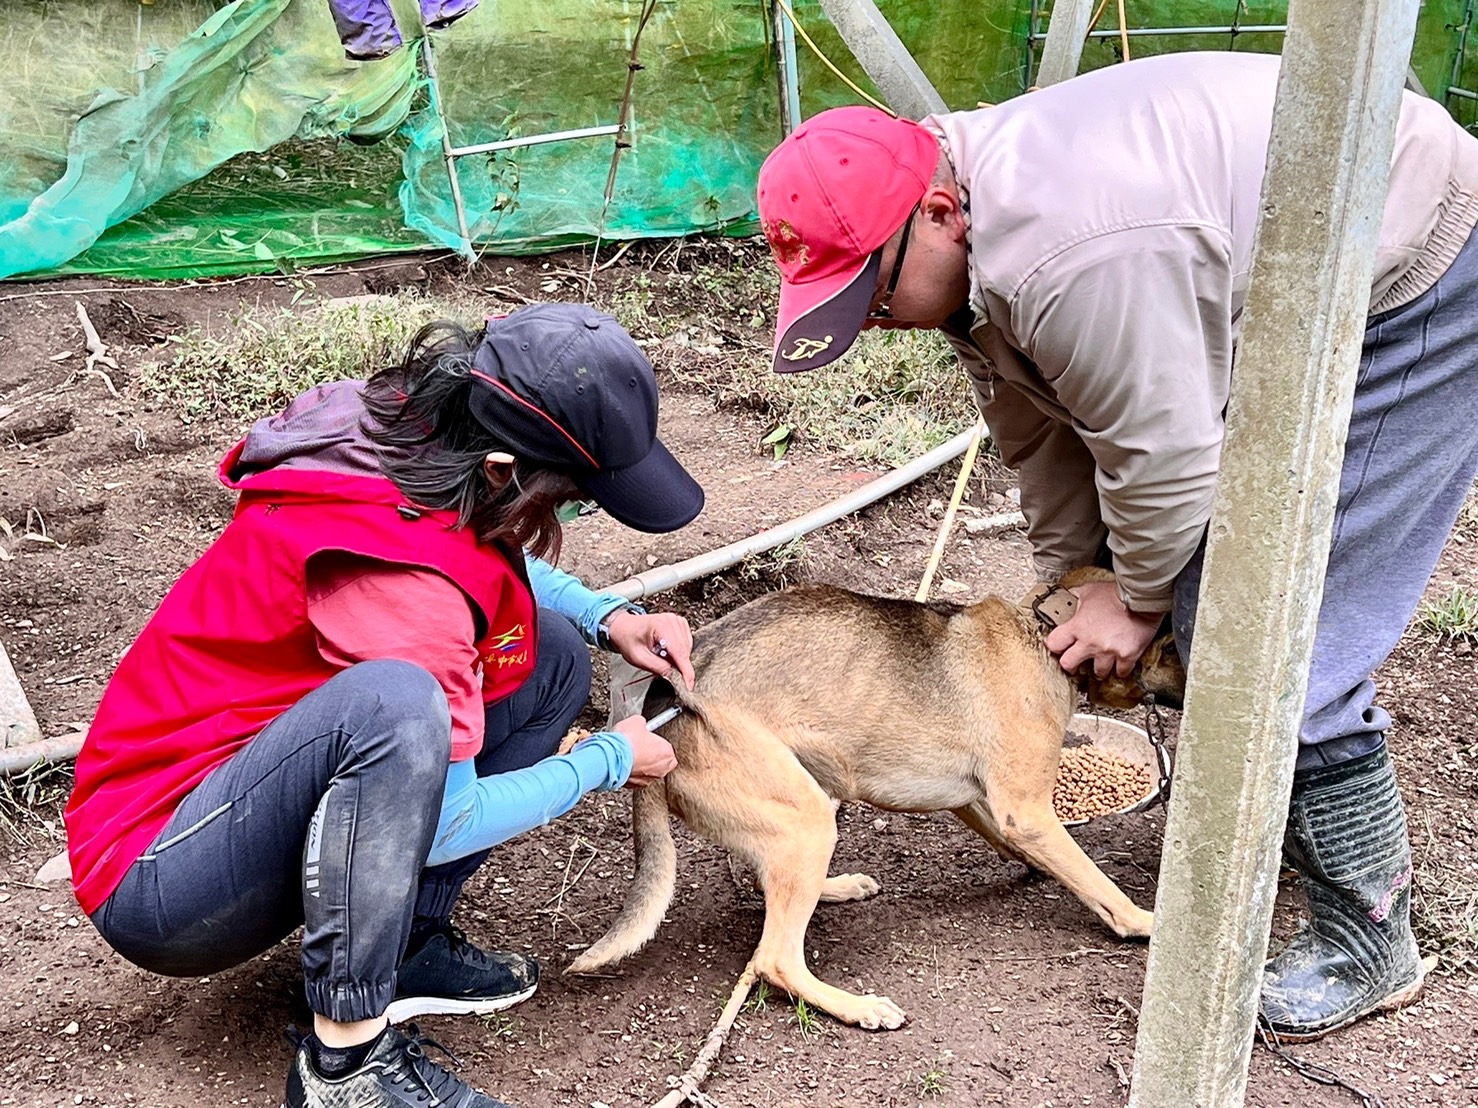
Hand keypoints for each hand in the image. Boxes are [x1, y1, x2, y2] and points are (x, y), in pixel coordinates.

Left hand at [604, 610, 695, 689]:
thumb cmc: (628, 639)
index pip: (679, 652)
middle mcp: (672, 621)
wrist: (624, 628)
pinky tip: (666, 650)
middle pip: (685, 651)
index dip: (686, 671)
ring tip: (661, 655)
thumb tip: (674, 675)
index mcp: (661, 626)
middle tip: (664, 669)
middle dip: (679, 665)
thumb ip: (658, 667)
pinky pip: (687, 644)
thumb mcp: (638, 658)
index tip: (689, 684)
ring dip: (678, 658)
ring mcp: (677, 621)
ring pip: (687, 648)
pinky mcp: (680, 624)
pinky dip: (679, 652)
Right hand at [611, 713, 677, 788]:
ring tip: (629, 755)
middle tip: (639, 747)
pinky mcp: (634, 785)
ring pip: (647, 771)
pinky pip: (635, 777)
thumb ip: (643, 724)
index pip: (667, 748)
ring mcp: (647, 779)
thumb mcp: (637, 721)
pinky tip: (623, 763)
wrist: (610, 758)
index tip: (647, 738)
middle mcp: (661, 769)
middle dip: (651, 755)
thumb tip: (639, 723)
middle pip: (660, 761)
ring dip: (640, 764)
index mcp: (667, 753)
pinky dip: (630, 771)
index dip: (655, 742)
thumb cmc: (626, 742)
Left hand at [1045, 580, 1162, 678]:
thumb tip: (1068, 596)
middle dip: (1071, 665)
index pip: (1054, 644)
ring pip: (1097, 672)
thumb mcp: (1090, 590)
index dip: (1055, 646)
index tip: (1060, 647)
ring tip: (1101, 663)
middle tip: (1075, 663)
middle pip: (1068, 664)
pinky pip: (1121, 672)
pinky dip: (1120, 669)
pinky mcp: (1127, 656)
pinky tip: (1120, 664)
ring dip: (1099, 668)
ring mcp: (1108, 651)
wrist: (1142, 599)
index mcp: (1078, 626)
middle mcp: (1090, 642)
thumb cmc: (1117, 594)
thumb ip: (1076, 596)